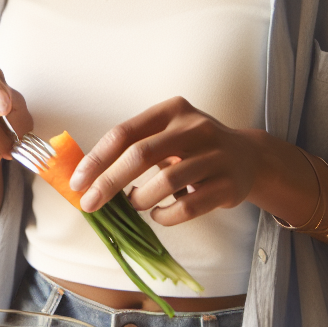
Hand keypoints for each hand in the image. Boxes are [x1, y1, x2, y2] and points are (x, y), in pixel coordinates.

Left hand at [69, 97, 268, 224]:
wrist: (249, 157)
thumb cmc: (194, 146)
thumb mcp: (168, 133)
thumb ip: (134, 146)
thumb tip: (88, 176)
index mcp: (172, 110)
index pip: (125, 133)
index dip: (97, 159)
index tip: (78, 182)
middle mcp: (195, 128)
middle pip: (141, 154)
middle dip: (109, 182)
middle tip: (90, 204)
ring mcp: (215, 155)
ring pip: (166, 181)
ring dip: (140, 199)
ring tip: (135, 204)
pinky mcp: (229, 184)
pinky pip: (188, 206)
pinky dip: (165, 215)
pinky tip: (158, 214)